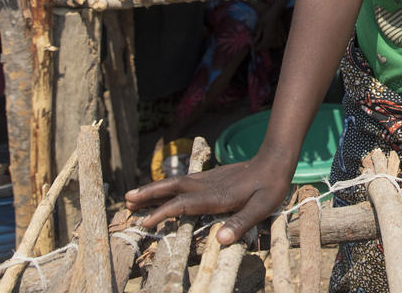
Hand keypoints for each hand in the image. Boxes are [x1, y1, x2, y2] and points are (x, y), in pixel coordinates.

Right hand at [125, 153, 294, 244]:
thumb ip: (241, 222)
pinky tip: (164, 190)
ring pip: (176, 183)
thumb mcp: (261, 207)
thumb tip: (220, 240)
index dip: (163, 213)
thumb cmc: (270, 186)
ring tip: (134, 196)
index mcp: (216, 195)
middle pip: (172, 188)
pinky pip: (184, 182)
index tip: (146, 222)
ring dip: (155, 189)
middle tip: (126, 201)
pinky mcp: (213, 177)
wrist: (275, 159)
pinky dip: (169, 187)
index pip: (183, 204)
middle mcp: (207, 185)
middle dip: (149, 195)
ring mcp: (209, 179)